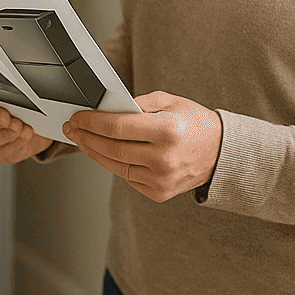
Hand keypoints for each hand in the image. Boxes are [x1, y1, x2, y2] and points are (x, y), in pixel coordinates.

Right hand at [0, 88, 52, 163]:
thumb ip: (11, 87)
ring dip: (6, 132)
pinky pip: (4, 151)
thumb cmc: (28, 105)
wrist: (41, 125)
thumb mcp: (21, 91)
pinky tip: (26, 134)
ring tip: (20, 126)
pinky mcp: (0, 153)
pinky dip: (17, 142)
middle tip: (7, 117)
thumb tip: (15, 86)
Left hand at [61, 90, 221, 201]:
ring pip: (115, 166)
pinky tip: (104, 153)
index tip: (77, 117)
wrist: (221, 153)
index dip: (91, 122)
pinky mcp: (159, 192)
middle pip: (111, 149)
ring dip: (94, 152)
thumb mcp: (169, 101)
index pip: (117, 127)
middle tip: (72, 128)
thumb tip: (105, 110)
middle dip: (86, 137)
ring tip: (82, 140)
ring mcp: (162, 179)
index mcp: (167, 130)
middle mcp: (164, 158)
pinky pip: (127, 177)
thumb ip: (136, 103)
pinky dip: (114, 164)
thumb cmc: (194, 124)